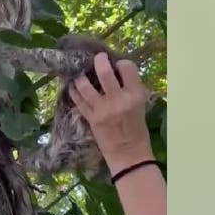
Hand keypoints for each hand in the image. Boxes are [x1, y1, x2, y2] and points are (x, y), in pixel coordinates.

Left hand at [69, 53, 152, 174]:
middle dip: (99, 60)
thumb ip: (130, 90)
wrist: (129, 155)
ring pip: (85, 85)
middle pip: (104, 72)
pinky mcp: (91, 118)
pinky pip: (78, 100)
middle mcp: (118, 100)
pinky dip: (74, 91)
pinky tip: (73, 87)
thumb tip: (117, 73)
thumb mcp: (140, 106)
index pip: (127, 68)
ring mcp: (102, 109)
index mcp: (135, 95)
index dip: (121, 63)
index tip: (118, 66)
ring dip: (81, 77)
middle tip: (98, 58)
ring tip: (81, 74)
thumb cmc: (137, 131)